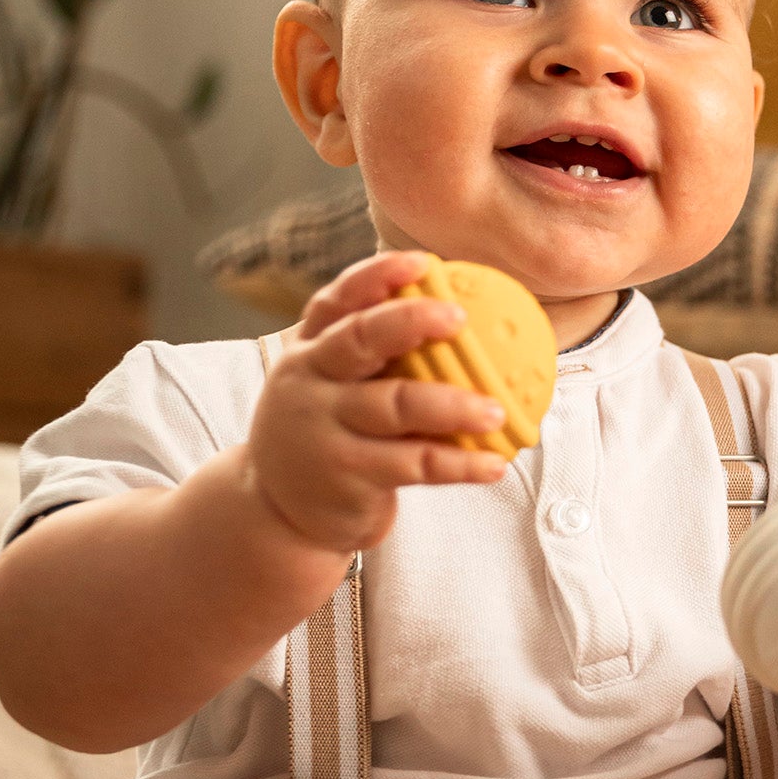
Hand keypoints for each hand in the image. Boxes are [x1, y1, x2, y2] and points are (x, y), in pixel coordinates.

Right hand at [246, 250, 509, 553]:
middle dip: (408, 322)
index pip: (336, 302)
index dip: (376, 277)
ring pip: (395, 406)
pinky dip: (460, 464)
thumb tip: (463, 320)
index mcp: (308, 351)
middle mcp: (310, 383)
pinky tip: (495, 463)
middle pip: (357, 341)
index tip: (422, 263)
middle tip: (459, 318)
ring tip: (497, 410)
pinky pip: (415, 464)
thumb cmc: (328, 436)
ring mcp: (325, 430)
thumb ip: (373, 358)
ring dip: (452, 405)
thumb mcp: (331, 389)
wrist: (280, 514)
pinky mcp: (348, 476)